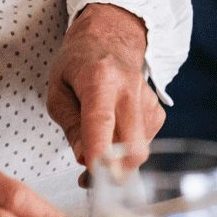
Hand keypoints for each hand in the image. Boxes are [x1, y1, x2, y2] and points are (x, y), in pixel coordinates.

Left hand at [47, 3, 163, 169]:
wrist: (111, 37)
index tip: (93, 174)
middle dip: (113, 172)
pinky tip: (113, 131)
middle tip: (89, 179)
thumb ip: (70, 127)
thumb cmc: (78, 63)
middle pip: (132, 145)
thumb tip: (84, 159)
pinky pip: (141, 144)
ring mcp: (148, 100)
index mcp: (99, 78)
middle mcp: (130, 88)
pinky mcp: (157, 112)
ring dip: (116, 161)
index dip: (98, 151)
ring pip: (137, 150)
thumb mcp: (58, 91)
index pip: (101, 121)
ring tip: (96, 147)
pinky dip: (125, 148)